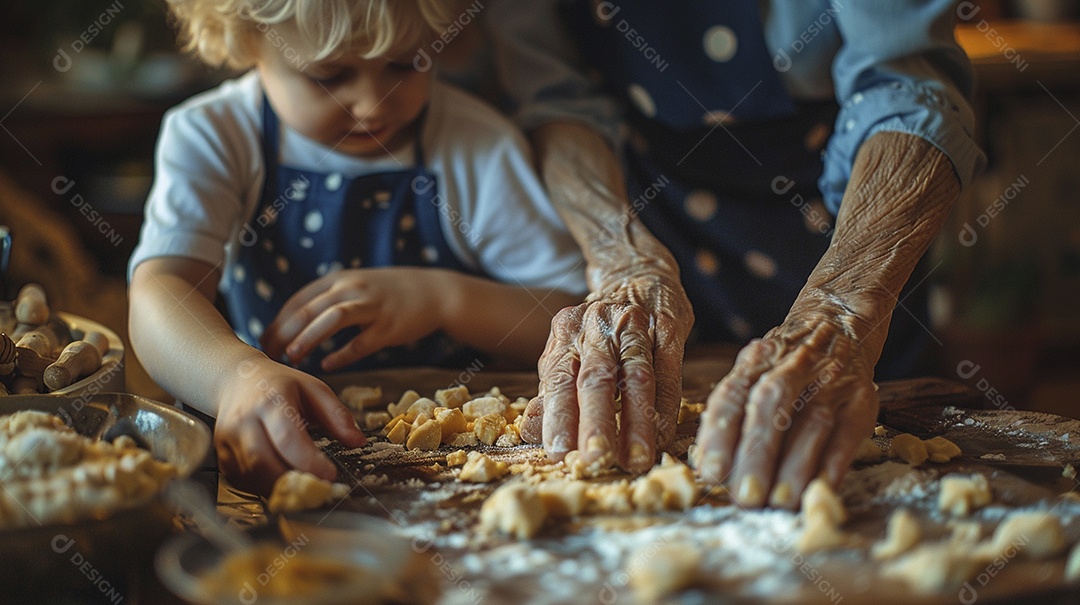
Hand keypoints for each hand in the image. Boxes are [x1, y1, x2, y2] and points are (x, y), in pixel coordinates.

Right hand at [214, 357, 365, 494]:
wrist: (237, 380)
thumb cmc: (280, 385)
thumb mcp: (315, 390)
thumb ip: (337, 416)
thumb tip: (359, 441)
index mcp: (271, 401)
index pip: (287, 438)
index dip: (308, 462)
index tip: (330, 476)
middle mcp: (244, 420)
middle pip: (264, 462)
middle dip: (293, 481)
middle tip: (318, 488)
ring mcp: (228, 438)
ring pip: (251, 475)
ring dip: (279, 488)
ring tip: (303, 487)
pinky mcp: (221, 454)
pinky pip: (241, 480)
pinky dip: (263, 487)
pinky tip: (281, 481)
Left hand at [262, 268, 446, 371]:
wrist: (435, 292)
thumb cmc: (390, 294)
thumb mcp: (356, 285)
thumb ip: (328, 299)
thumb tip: (293, 324)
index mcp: (339, 280)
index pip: (298, 301)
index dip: (278, 322)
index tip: (263, 342)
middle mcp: (353, 289)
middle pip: (309, 309)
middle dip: (284, 333)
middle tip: (267, 354)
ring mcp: (372, 307)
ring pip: (333, 320)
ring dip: (309, 337)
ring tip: (291, 356)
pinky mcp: (389, 327)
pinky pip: (361, 342)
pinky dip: (342, 354)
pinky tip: (327, 364)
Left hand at [520, 270, 692, 472]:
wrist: (638, 278)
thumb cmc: (597, 332)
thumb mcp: (567, 354)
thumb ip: (551, 394)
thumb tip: (531, 432)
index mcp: (565, 334)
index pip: (558, 380)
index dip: (558, 417)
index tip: (559, 455)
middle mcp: (597, 327)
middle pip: (596, 378)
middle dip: (595, 422)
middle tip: (595, 462)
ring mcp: (635, 324)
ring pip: (636, 376)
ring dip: (636, 421)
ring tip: (636, 459)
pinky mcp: (668, 327)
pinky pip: (669, 370)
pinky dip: (666, 406)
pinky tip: (662, 434)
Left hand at [692, 303, 878, 508]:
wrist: (838, 326)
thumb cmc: (782, 369)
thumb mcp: (751, 375)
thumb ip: (729, 416)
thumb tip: (705, 467)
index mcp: (754, 365)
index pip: (731, 396)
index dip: (719, 435)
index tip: (710, 473)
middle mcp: (789, 369)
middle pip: (770, 408)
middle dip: (757, 455)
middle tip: (746, 496)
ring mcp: (828, 383)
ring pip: (811, 422)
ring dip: (795, 466)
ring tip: (779, 501)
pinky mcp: (860, 400)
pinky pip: (848, 432)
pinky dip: (833, 462)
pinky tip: (819, 488)